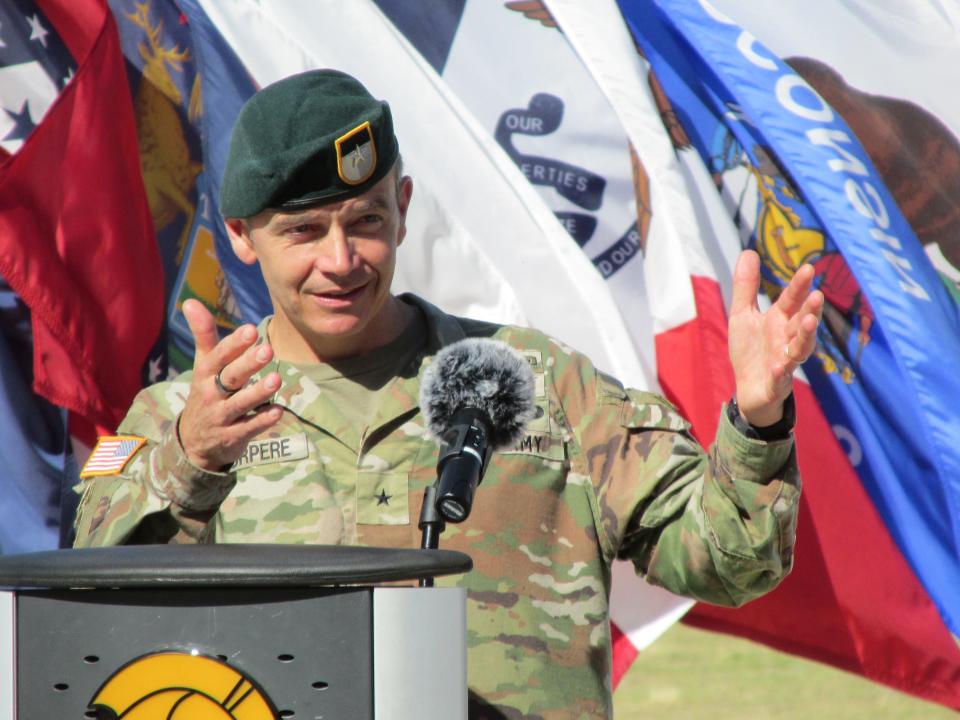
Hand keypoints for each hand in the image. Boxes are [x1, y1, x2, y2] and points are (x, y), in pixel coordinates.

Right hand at [177, 299, 282, 470]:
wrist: (192, 442)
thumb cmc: (205, 393)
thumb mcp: (203, 365)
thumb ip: (203, 335)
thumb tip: (190, 301)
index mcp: (204, 374)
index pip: (217, 356)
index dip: (233, 344)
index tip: (252, 330)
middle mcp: (211, 395)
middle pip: (230, 378)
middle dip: (248, 364)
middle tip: (268, 350)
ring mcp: (221, 417)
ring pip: (240, 404)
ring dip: (258, 392)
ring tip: (277, 379)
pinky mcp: (232, 437)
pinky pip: (248, 429)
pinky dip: (262, 420)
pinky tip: (278, 411)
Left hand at [728, 250, 823, 426]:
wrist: (749, 390)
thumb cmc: (750, 350)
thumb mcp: (742, 315)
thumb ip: (746, 287)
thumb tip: (748, 251)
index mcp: (779, 320)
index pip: (791, 300)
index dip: (799, 286)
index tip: (809, 268)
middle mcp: (787, 338)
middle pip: (802, 322)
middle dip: (810, 310)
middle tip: (817, 296)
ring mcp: (785, 360)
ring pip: (800, 348)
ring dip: (806, 336)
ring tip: (809, 323)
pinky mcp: (777, 382)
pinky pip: (780, 376)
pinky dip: (780, 371)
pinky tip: (779, 366)